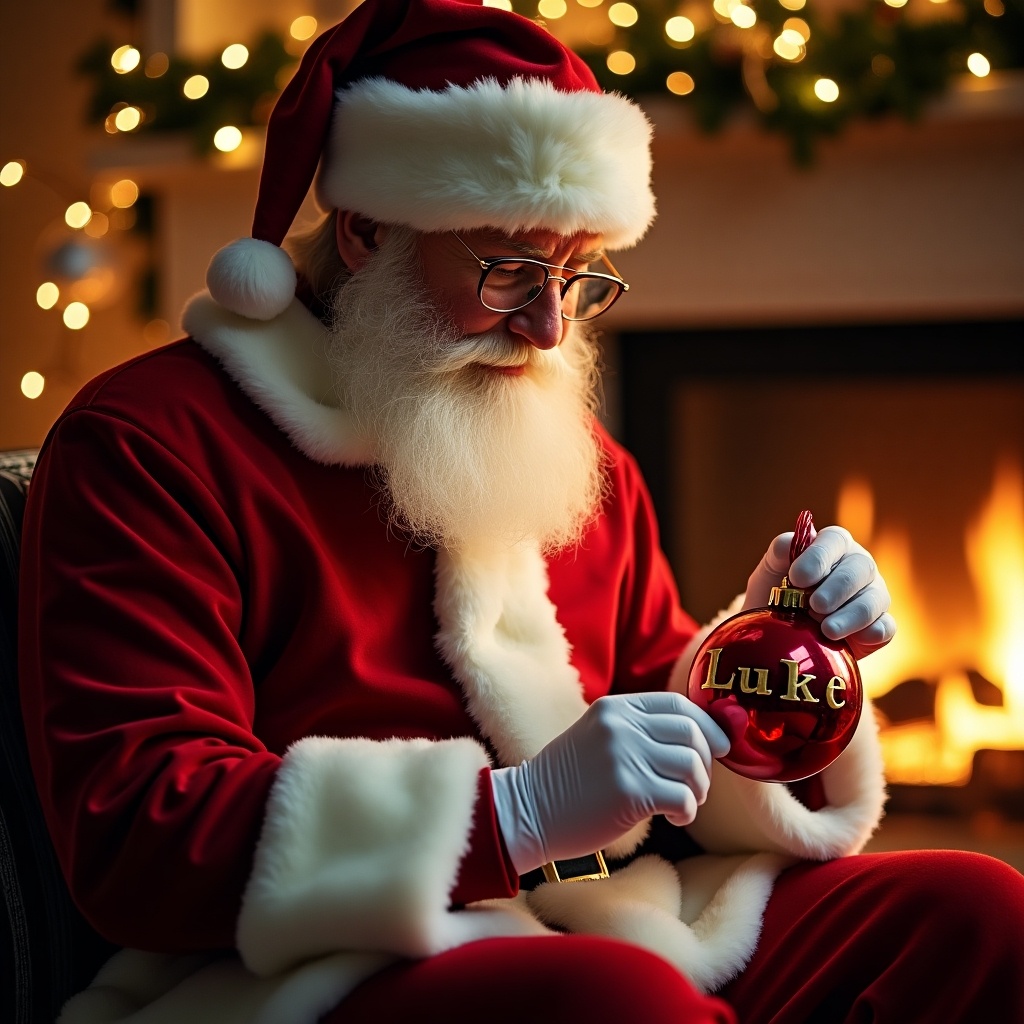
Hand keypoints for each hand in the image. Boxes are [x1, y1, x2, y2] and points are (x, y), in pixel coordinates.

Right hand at [490, 692, 729, 874]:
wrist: (529, 810)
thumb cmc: (570, 781)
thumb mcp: (600, 737)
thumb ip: (641, 730)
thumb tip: (707, 736)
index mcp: (615, 708)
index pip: (678, 704)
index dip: (707, 725)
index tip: (718, 747)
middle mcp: (621, 726)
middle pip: (692, 733)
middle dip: (706, 762)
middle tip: (695, 784)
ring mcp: (624, 757)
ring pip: (692, 766)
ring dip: (698, 789)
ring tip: (683, 802)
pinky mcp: (628, 792)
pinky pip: (682, 798)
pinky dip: (686, 811)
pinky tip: (674, 818)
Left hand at [742, 525, 895, 659]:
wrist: (777, 634)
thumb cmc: (776, 594)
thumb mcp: (770, 572)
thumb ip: (778, 553)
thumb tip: (789, 541)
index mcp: (833, 547)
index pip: (835, 540)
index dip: (818, 557)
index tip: (797, 578)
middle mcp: (858, 567)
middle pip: (860, 568)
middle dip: (837, 588)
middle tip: (815, 605)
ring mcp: (872, 596)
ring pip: (875, 599)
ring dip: (851, 615)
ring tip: (827, 630)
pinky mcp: (878, 627)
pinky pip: (885, 627)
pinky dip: (873, 633)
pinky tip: (855, 640)